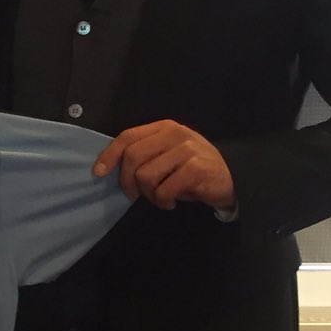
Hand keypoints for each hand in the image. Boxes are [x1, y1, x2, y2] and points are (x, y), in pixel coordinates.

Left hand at [94, 119, 235, 211]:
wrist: (232, 177)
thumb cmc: (194, 168)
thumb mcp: (169, 154)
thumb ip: (146, 154)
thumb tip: (112, 169)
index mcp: (164, 128)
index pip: (128, 136)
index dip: (109, 155)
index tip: (99, 173)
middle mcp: (175, 134)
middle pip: (132, 158)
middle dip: (128, 182)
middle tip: (136, 196)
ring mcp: (187, 150)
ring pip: (145, 176)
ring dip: (148, 195)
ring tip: (161, 197)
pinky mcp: (196, 169)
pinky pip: (163, 190)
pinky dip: (163, 202)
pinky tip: (172, 202)